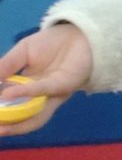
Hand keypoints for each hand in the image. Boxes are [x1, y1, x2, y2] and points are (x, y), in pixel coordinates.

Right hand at [0, 23, 92, 138]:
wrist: (77, 33)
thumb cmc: (49, 44)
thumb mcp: (21, 53)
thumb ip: (6, 66)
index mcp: (26, 90)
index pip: (9, 107)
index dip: (1, 114)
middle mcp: (39, 97)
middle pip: (22, 118)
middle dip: (7, 126)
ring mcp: (53, 94)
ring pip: (35, 115)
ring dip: (17, 123)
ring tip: (0, 126)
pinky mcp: (65, 85)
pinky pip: (44, 91)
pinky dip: (26, 92)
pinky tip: (8, 93)